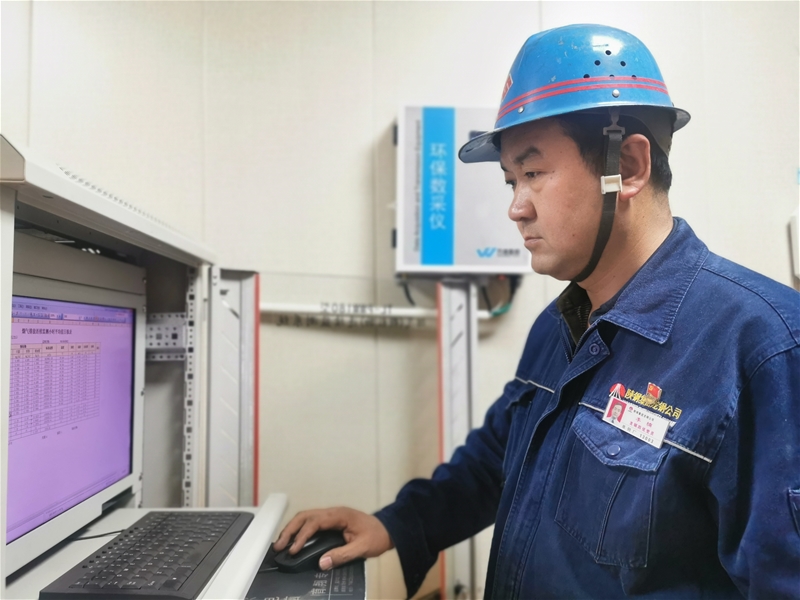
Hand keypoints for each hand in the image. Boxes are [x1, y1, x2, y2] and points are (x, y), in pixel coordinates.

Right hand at [273, 507, 393, 569]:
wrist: (388, 529)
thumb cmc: (377, 536)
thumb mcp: (362, 548)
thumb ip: (342, 555)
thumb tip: (322, 563)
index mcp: (339, 515)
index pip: (314, 522)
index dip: (302, 535)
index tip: (293, 550)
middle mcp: (333, 511)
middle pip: (305, 515)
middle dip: (290, 529)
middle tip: (278, 545)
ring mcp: (332, 514)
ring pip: (306, 517)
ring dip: (293, 528)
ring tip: (282, 543)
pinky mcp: (331, 520)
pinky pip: (311, 521)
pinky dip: (300, 529)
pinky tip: (294, 540)